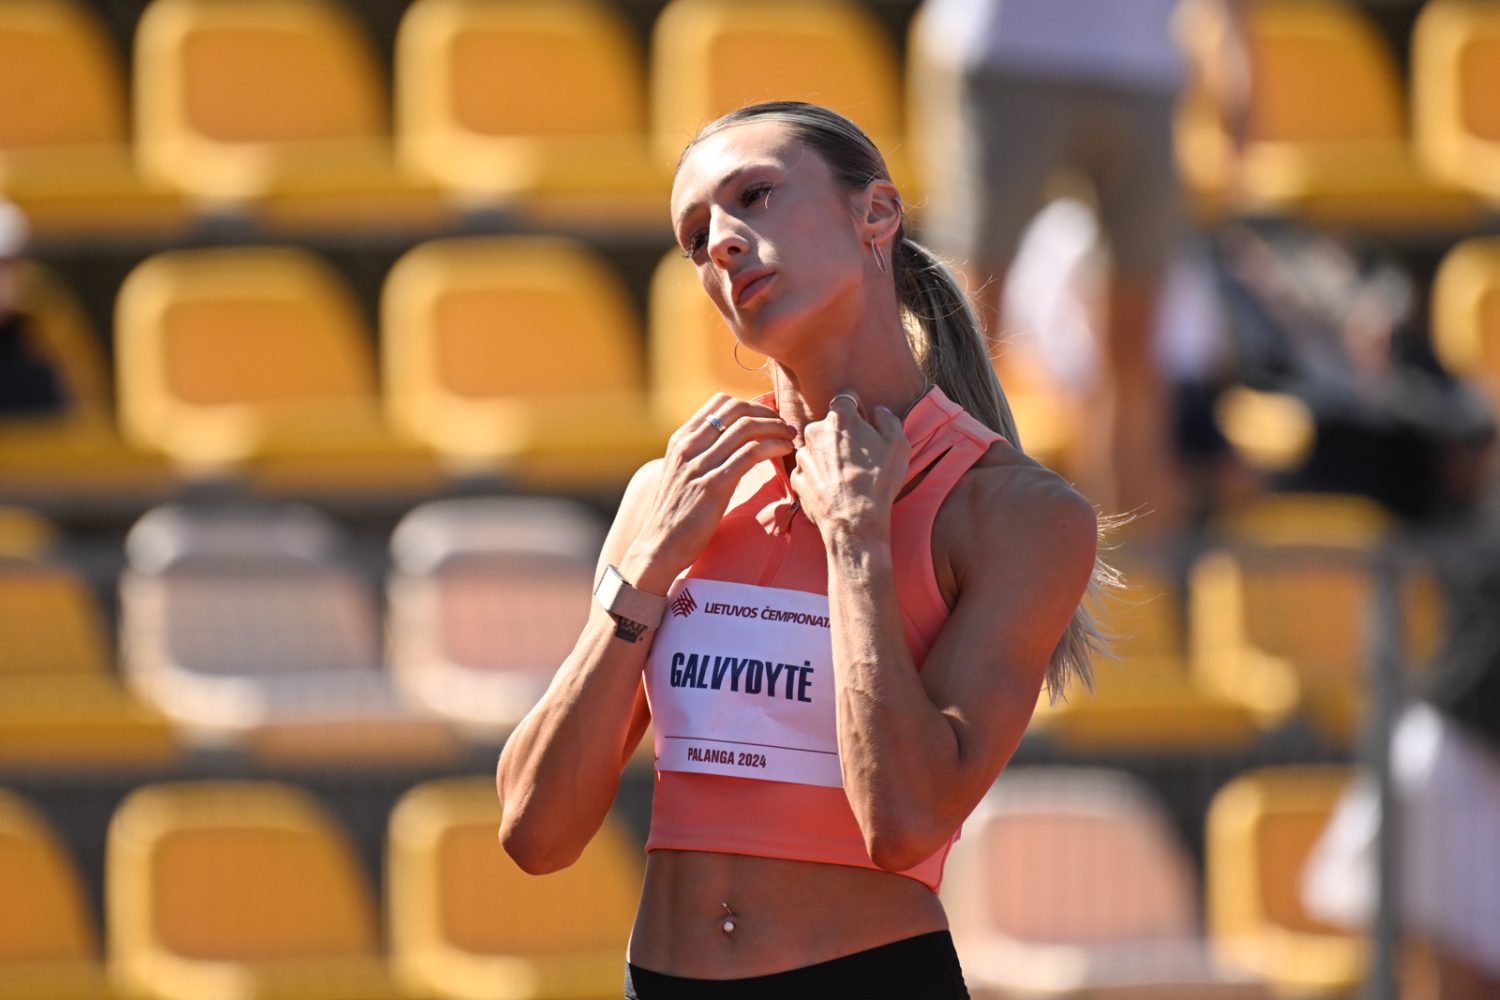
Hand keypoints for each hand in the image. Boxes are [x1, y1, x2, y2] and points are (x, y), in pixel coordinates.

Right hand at [622, 394, 794, 591]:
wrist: (659, 546)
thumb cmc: (677, 514)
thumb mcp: (683, 473)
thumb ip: (701, 454)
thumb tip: (732, 443)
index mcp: (681, 439)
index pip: (720, 402)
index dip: (751, 404)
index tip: (769, 418)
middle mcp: (688, 446)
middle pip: (736, 410)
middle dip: (767, 413)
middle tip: (785, 426)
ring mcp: (699, 465)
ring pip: (746, 429)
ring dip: (776, 428)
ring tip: (790, 437)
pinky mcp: (713, 486)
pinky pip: (749, 454)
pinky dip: (773, 447)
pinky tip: (784, 451)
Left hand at [790, 389, 909, 544]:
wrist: (854, 520)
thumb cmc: (879, 481)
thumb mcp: (899, 445)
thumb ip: (889, 420)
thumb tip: (879, 411)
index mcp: (840, 418)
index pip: (845, 398)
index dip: (857, 409)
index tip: (864, 423)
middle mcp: (815, 431)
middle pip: (829, 424)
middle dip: (842, 434)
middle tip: (859, 455)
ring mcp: (803, 455)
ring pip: (817, 447)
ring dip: (829, 455)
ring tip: (846, 475)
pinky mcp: (797, 477)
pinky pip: (809, 470)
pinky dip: (819, 475)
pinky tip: (834, 488)